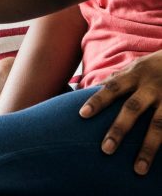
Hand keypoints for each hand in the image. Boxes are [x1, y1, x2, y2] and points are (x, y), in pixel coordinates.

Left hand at [79, 51, 161, 174]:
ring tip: (139, 169)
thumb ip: (116, 80)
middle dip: (119, 129)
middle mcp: (151, 87)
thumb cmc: (155, 67)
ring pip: (159, 125)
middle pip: (133, 109)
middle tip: (106, 150)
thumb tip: (86, 89)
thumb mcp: (135, 67)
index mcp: (135, 76)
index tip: (82, 114)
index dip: (97, 100)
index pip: (112, 88)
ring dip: (148, 148)